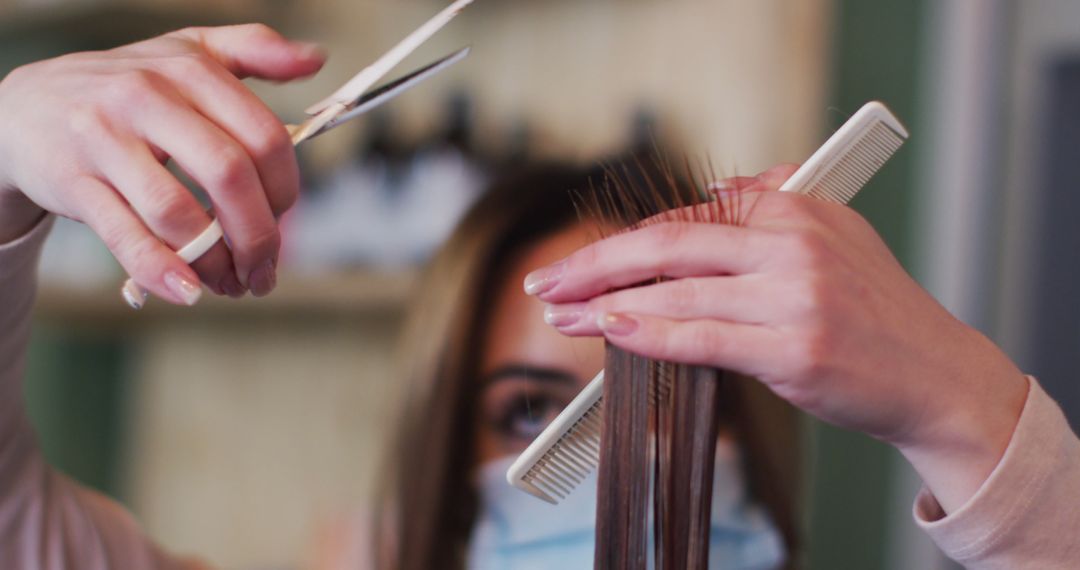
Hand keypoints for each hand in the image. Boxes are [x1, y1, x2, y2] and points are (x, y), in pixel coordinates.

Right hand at [0, 24, 325, 302]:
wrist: (26, 106)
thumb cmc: (127, 89)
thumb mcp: (188, 53)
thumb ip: (256, 49)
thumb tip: (316, 59)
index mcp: (189, 70)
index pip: (263, 136)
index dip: (286, 189)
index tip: (284, 217)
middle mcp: (147, 98)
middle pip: (229, 176)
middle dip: (258, 235)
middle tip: (265, 268)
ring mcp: (106, 140)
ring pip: (178, 213)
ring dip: (216, 262)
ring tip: (229, 283)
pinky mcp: (73, 181)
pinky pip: (126, 235)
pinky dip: (162, 270)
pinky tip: (188, 291)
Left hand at [526, 164, 1028, 512]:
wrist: (934, 373)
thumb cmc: (876, 311)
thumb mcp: (837, 234)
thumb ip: (772, 204)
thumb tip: (714, 193)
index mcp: (796, 210)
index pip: (688, 218)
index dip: (626, 243)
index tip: (585, 263)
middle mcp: (792, 244)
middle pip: (667, 244)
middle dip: (594, 263)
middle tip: (547, 281)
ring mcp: (793, 296)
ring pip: (675, 292)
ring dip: (605, 303)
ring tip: (562, 315)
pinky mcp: (794, 349)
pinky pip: (702, 337)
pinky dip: (648, 333)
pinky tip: (610, 330)